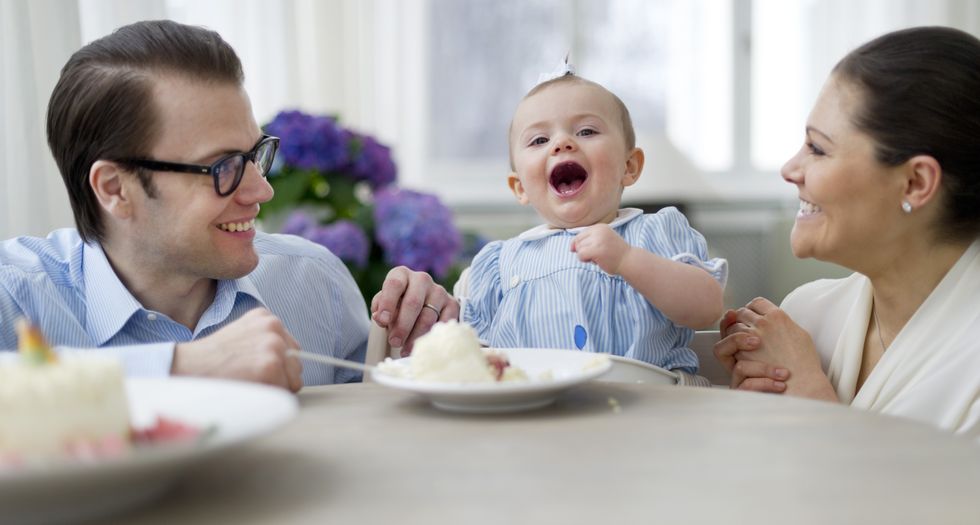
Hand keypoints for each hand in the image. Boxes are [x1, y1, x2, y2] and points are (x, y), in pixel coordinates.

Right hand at [172, 308, 302, 391]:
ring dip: (276, 386)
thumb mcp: (242, 336)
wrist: (188, 368)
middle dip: (280, 376)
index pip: (291, 348)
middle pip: (296, 363)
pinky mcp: (271, 365)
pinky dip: (271, 395)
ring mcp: (274, 345)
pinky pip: (286, 390)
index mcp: (267, 318)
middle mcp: (274, 326)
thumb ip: (266, 342)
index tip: (254, 368)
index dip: (276, 365)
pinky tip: (249, 387)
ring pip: (294, 378)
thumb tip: (293, 360)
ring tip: (249, 381)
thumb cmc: (212, 359)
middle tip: (250, 377)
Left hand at [371, 266, 459, 355]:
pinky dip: (433, 336)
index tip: (382, 321)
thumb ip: (379, 308)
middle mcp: (421, 279)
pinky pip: (445, 322)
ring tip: (405, 350)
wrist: (421, 306)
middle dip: (402, 326)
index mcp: (401, 274)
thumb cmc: (397, 305)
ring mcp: (439, 291)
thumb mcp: (384, 304)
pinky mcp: (452, 304)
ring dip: (415, 336)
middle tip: (394, 342)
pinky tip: (424, 345)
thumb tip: (380, 317)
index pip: (394, 285)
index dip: (388, 303)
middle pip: (413, 303)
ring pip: (428, 317)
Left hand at [571, 224, 629, 274]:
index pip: (580, 235)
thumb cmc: (614, 253)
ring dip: (585, 256)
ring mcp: (598, 240)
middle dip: (584, 250)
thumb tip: (571, 247)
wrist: (629, 260)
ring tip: (598, 257)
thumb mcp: (602, 240)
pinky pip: (580, 255)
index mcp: (600, 227)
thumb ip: (588, 240)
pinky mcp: (596, 250)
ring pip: (578, 248)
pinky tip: (594, 261)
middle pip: (578, 241)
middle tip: (597, 254)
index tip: (592, 251)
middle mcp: (598, 231)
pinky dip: (584, 260)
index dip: (581, 245)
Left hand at [714, 298, 835, 399]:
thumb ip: (783, 323)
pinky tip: (742, 351)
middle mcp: (763, 323)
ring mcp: (750, 337)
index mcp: (778, 316)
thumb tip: (774, 320)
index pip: (757, 302)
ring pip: (733, 326)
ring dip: (735, 332)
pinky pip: (731, 343)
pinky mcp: (743, 352)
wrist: (800, 381)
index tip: (753, 314)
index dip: (753, 308)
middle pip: (742, 312)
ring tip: (742, 341)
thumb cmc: (803, 361)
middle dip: (741, 319)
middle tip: (745, 327)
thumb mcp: (799, 332)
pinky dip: (734, 346)